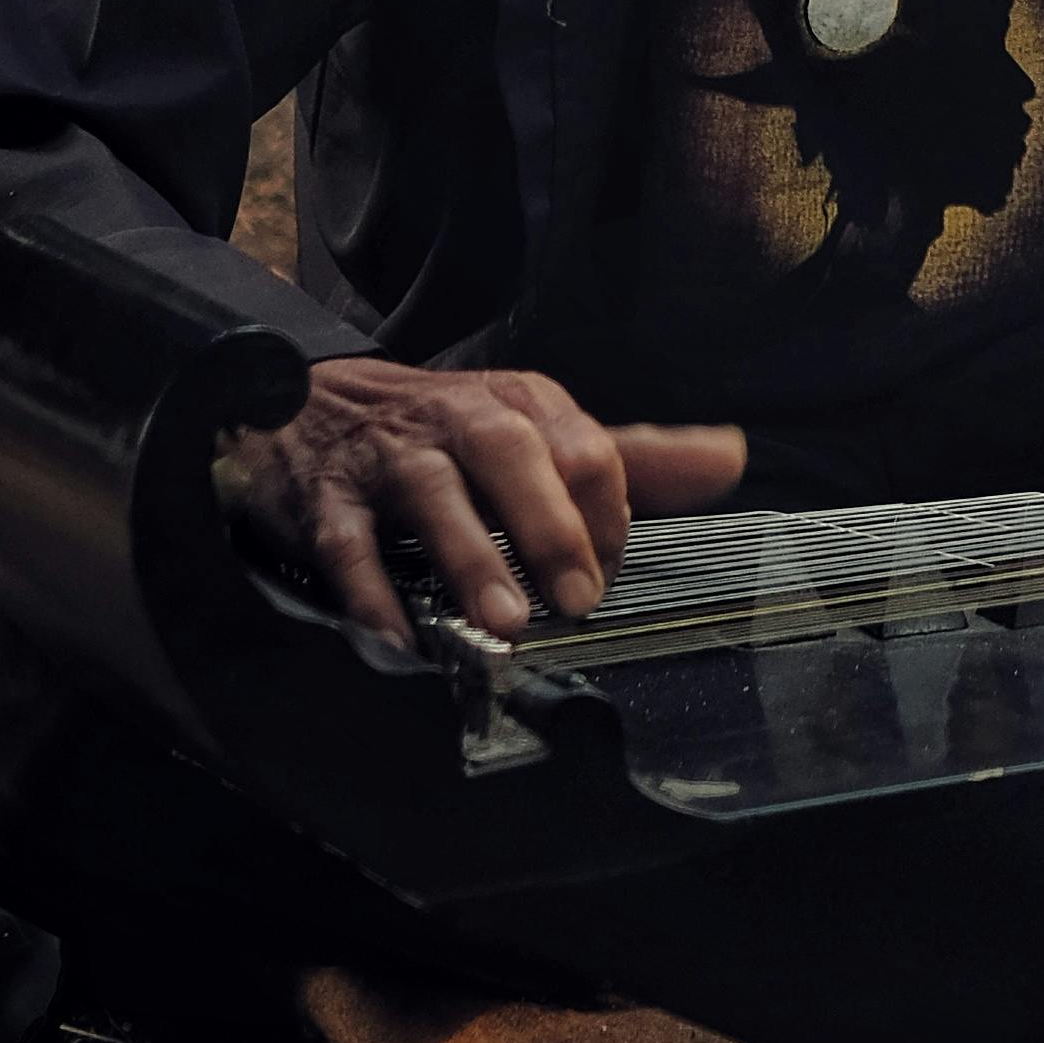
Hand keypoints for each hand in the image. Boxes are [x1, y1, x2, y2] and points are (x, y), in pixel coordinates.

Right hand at [232, 355, 743, 651]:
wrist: (314, 410)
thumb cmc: (447, 434)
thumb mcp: (539, 432)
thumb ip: (631, 456)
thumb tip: (729, 456)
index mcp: (520, 405)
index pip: (586, 450)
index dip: (609, 519)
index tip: (607, 577)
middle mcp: (458, 422)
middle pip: (512, 455)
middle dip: (551, 526)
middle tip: (579, 598)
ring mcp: (390, 461)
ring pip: (434, 496)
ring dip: (472, 557)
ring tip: (504, 622)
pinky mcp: (326, 503)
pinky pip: (348, 545)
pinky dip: (370, 592)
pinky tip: (398, 637)